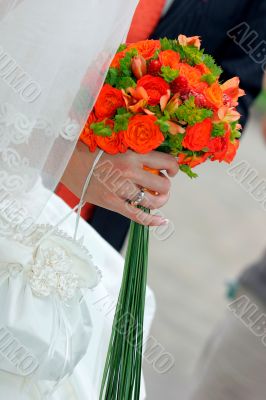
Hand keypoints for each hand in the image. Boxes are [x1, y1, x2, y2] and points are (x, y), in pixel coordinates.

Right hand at [61, 142, 178, 225]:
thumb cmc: (91, 150)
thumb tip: (156, 161)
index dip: (174, 167)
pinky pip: (137, 216)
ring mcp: (120, 189)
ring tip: (157, 198)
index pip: (166, 161)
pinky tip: (162, 220)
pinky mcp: (112, 203)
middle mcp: (129, 171)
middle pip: (163, 185)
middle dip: (166, 186)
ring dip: (160, 201)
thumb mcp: (116, 145)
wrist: (67, 161)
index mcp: (132, 153)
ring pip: (153, 201)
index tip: (172, 170)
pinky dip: (152, 220)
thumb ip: (135, 152)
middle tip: (160, 185)